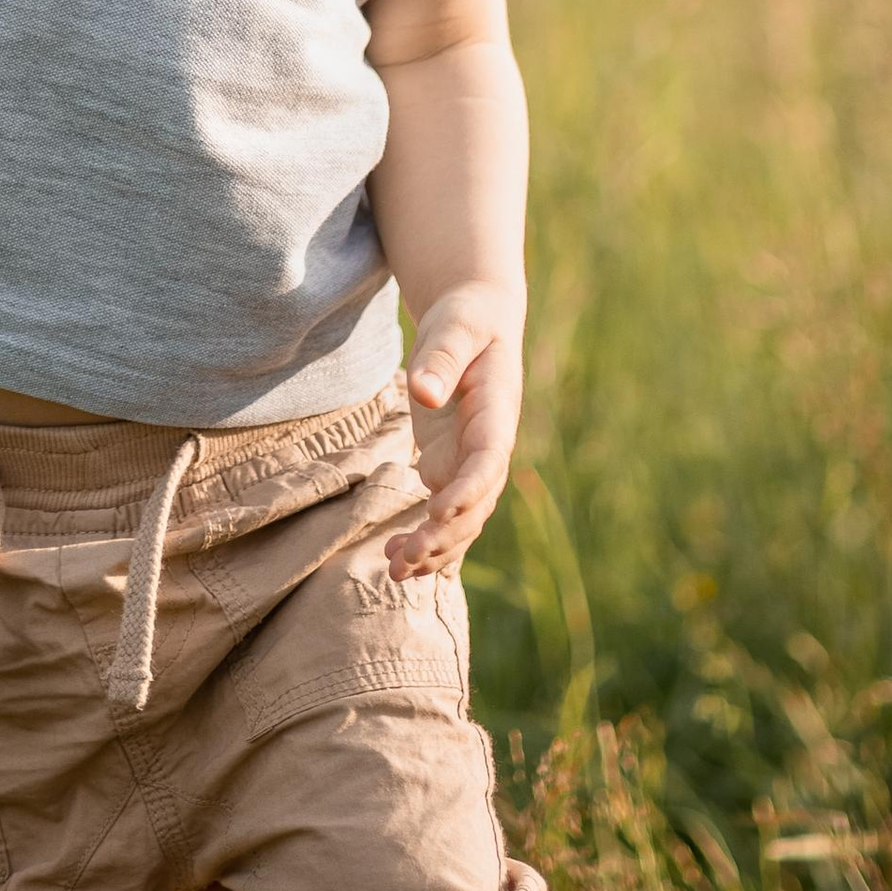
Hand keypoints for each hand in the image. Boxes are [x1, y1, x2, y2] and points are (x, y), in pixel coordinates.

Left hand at [385, 290, 522, 579]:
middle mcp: (489, 448)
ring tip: (394, 570)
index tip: (439, 509)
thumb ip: (442, 357)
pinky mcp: (449, 467)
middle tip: (404, 558)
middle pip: (475, 504)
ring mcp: (469, 463)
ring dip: (433, 549)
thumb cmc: (466, 320)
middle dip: (444, 535)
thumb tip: (424, 394)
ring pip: (460, 520)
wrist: (474, 322)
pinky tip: (397, 562)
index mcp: (497, 414)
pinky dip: (426, 541)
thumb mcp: (454, 327)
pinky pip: (443, 515)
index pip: (488, 461)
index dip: (468, 489)